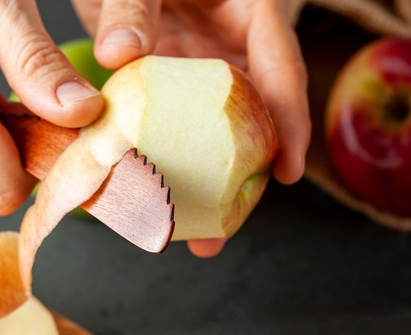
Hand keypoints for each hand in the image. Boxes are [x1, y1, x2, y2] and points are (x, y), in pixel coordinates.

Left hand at [73, 0, 311, 256]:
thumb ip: (134, 5)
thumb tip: (122, 54)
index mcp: (251, 13)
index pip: (282, 68)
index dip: (288, 121)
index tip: (287, 169)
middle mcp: (233, 48)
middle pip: (252, 119)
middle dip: (240, 179)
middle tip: (222, 232)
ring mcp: (202, 68)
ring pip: (214, 133)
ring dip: (201, 183)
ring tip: (188, 236)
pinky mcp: (170, 82)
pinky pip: (174, 127)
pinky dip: (164, 159)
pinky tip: (151, 196)